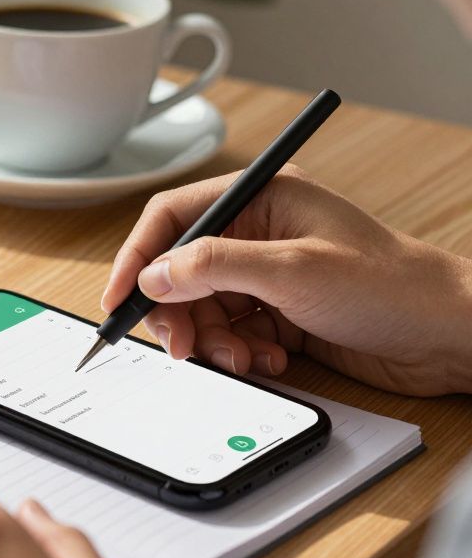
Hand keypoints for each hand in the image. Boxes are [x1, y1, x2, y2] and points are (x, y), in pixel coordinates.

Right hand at [102, 166, 471, 395]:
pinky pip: (229, 334)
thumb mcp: (292, 270)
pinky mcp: (277, 313)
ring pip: (201, 309)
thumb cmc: (390, 285)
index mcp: (259, 199)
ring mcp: (266, 275)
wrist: (447, 335)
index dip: (138, 257)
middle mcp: (256, 233)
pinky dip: (238, 352)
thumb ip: (214, 267)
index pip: (172, 218)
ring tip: (243, 357)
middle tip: (182, 347)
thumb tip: (154, 275)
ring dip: (212, 340)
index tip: (118, 298)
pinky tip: (271, 358)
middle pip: (180, 271)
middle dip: (177, 313)